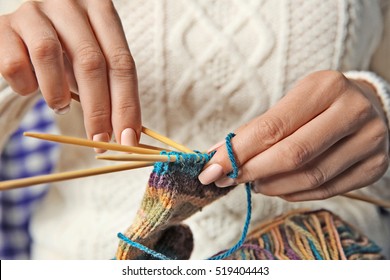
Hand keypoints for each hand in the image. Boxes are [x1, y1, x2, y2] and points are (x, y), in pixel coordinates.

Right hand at [0, 0, 140, 149]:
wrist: (27, 31)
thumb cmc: (68, 51)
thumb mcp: (94, 61)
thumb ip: (111, 87)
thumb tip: (128, 134)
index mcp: (101, 12)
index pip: (122, 64)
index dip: (127, 105)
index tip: (128, 139)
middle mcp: (70, 5)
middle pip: (91, 62)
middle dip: (99, 110)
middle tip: (100, 141)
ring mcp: (35, 12)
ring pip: (49, 55)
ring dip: (58, 94)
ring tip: (61, 107)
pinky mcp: (4, 26)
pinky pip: (15, 63)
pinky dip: (26, 86)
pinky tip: (31, 88)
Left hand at [199, 70, 388, 200]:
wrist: (367, 105)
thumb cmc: (319, 103)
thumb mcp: (290, 102)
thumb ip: (257, 129)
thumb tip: (216, 156)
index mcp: (326, 87)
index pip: (273, 127)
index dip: (238, 152)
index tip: (211, 169)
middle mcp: (353, 112)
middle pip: (293, 155)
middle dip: (251, 171)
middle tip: (226, 180)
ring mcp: (370, 142)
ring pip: (310, 177)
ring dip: (271, 185)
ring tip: (253, 183)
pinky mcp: (374, 167)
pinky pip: (326, 190)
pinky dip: (293, 193)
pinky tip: (277, 188)